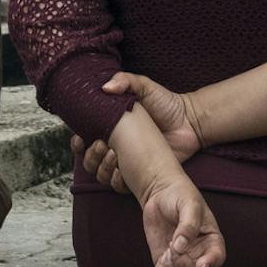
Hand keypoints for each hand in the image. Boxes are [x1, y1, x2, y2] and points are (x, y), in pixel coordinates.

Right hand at [70, 72, 203, 195]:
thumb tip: (104, 88)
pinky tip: (121, 170)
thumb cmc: (166, 104)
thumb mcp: (146, 87)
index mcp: (111, 126)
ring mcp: (126, 161)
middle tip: (100, 144)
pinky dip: (115, 180)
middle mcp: (115, 145)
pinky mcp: (138, 175)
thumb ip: (126, 81)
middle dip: (89, 154)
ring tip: (113, 155)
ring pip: (100, 173)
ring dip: (101, 167)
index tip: (79, 138)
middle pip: (88, 157)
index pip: (84, 136)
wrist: (189, 123)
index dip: (77, 140)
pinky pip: (118, 185)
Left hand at [136, 167, 225, 266]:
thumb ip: (188, 224)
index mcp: (212, 241)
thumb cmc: (180, 196)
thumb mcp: (188, 203)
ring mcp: (182, 264)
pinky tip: (160, 262)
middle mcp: (200, 257)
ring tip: (165, 257)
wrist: (160, 194)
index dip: (210, 264)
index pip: (218, 259)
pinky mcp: (166, 266)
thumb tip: (180, 247)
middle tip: (173, 250)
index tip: (199, 262)